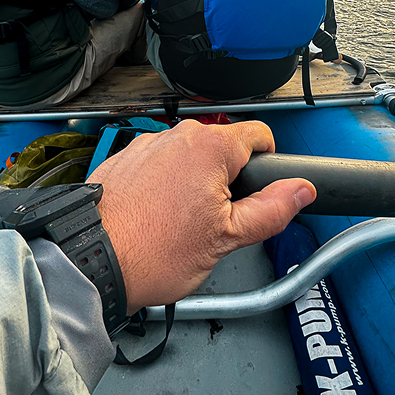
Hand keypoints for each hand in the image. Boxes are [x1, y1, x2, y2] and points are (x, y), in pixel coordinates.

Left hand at [88, 120, 315, 313]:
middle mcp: (177, 136)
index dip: (267, 162)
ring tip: (181, 222)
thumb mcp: (228, 238)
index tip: (260, 188)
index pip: (259, 135)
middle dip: (227, 178)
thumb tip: (301, 190)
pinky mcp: (124, 159)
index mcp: (210, 147)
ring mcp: (147, 145)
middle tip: (218, 219)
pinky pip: (158, 164)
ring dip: (193, 181)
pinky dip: (163, 184)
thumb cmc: (154, 251)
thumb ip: (272, 209)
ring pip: (188, 156)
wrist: (93, 260)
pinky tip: (156, 215)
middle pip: (222, 147)